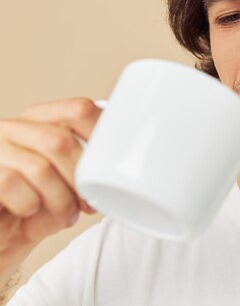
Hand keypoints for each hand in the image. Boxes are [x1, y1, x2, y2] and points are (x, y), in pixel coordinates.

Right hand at [0, 97, 101, 267]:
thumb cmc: (36, 210)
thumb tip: (120, 165)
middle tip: (88, 204)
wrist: (0, 237)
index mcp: (40, 120)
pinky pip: (11, 183)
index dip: (101, 137)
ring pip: (39, 166)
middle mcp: (12, 127)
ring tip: (65, 215)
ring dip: (60, 199)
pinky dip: (30, 203)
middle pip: (61, 141)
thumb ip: (88, 167)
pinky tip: (30, 211)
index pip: (78, 110)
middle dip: (80, 179)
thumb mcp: (68, 185)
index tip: (110, 167)